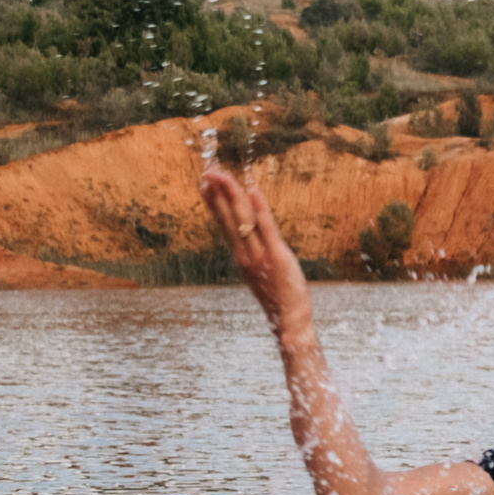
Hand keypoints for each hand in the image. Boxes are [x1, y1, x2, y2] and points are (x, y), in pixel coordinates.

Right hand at [200, 165, 310, 336]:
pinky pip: (266, 229)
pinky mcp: (277, 256)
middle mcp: (245, 255)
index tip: (205, 184)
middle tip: (208, 171)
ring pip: (242, 220)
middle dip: (219, 193)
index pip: (224, 224)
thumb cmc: (279, 300)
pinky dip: (260, 209)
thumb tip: (251, 242)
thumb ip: (256, 257)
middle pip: (228, 219)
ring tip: (223, 175)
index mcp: (241, 257)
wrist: (288, 323)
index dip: (214, 203)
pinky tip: (253, 191)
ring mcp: (259, 255)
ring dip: (232, 195)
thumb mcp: (263, 274)